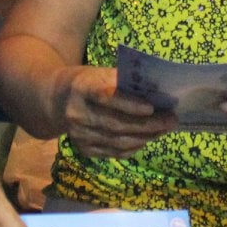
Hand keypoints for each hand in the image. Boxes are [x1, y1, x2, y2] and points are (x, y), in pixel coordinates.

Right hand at [59, 65, 175, 159]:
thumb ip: (122, 81)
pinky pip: (114, 153)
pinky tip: (147, 139)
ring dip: (145, 137)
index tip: (152, 107)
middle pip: (116, 124)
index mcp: (81, 88)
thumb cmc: (86, 82)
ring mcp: (79, 135)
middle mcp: (77, 114)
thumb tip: (156, 90)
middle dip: (148, 124)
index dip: (129, 104)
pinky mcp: (84, 150)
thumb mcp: (98, 73)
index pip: (106, 97)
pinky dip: (134, 148)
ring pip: (118, 142)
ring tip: (164, 130)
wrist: (56, 100)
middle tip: (171, 120)